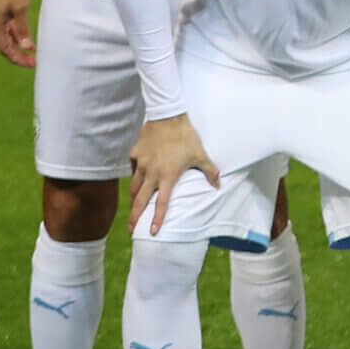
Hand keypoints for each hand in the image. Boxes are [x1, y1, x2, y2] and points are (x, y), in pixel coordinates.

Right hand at [0, 0, 35, 67]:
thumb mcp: (21, 8)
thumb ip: (22, 28)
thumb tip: (26, 46)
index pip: (5, 49)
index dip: (17, 58)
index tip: (32, 63)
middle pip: (6, 47)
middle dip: (19, 56)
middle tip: (35, 62)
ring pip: (9, 40)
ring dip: (20, 48)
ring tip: (34, 55)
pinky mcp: (4, 15)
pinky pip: (10, 32)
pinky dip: (19, 38)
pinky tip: (30, 43)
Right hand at [128, 115, 217, 234]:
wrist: (168, 116)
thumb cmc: (186, 137)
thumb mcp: (201, 155)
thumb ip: (210, 172)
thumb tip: (218, 185)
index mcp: (168, 176)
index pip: (162, 204)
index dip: (157, 219)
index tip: (152, 232)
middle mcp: (151, 173)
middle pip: (140, 200)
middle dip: (135, 216)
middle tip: (130, 229)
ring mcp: (141, 164)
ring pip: (134, 187)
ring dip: (133, 199)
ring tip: (132, 207)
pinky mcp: (134, 154)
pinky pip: (133, 169)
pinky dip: (135, 175)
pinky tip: (138, 178)